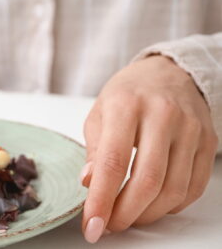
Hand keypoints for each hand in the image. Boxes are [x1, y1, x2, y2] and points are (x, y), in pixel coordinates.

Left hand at [81, 55, 217, 242]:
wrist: (169, 72)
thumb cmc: (127, 95)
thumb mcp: (99, 114)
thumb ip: (94, 150)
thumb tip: (89, 183)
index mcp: (126, 105)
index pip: (113, 162)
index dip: (101, 200)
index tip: (91, 225)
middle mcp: (162, 115)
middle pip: (147, 180)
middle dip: (125, 213)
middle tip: (109, 226)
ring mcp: (190, 129)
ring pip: (173, 189)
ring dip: (147, 214)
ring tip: (128, 217)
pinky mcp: (208, 141)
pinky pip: (193, 187)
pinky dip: (171, 206)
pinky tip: (153, 204)